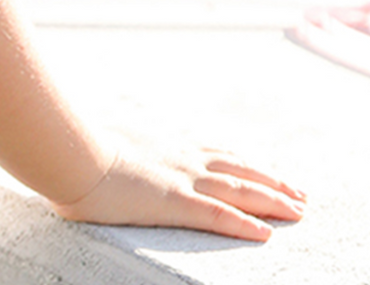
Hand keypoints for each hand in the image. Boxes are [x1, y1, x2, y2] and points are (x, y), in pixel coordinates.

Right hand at [50, 135, 306, 241]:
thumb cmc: (75, 142)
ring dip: (272, 201)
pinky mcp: (173, 203)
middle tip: (300, 194)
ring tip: (300, 211)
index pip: (214, 152)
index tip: (265, 168)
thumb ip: (113, 139)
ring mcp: (180, 180)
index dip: (243, 162)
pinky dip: (244, 225)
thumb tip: (101, 137)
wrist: (69, 148)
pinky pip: (217, 217)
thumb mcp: (101, 134)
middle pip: (237, 169)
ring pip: (238, 190)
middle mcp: (180, 159)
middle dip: (271, 182)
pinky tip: (266, 235)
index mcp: (164, 144)